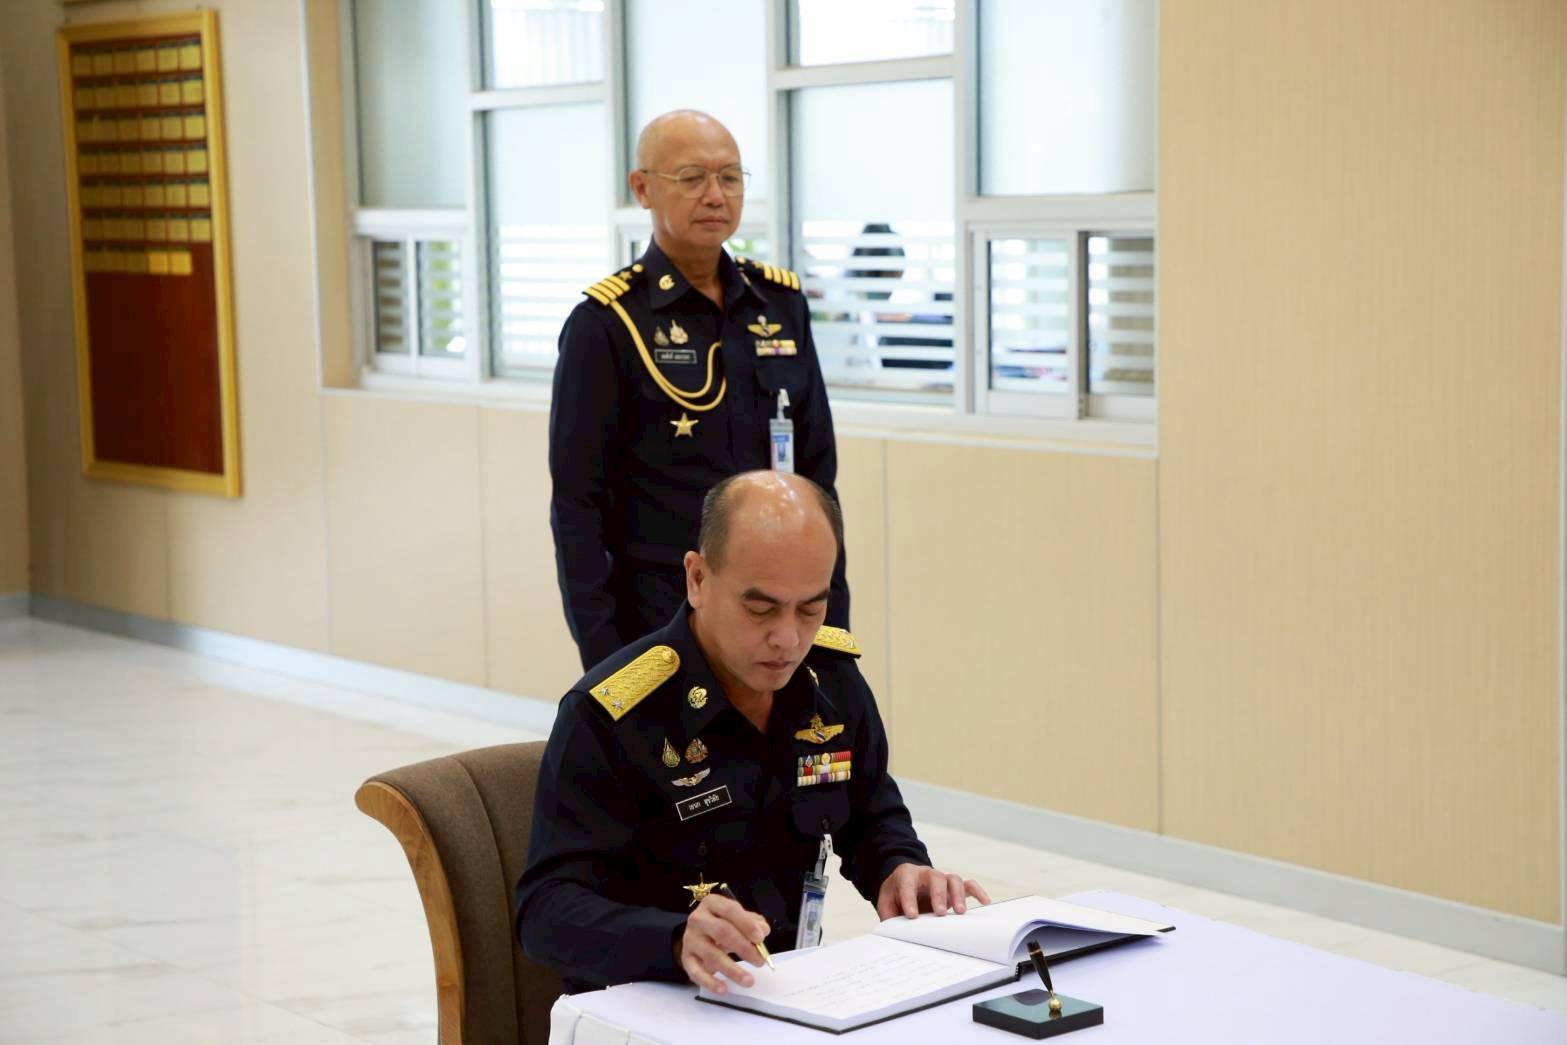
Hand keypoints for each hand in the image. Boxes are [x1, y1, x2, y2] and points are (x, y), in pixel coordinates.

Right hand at [676, 893, 770, 993]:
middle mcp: (698, 919)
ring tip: (749, 981)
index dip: (746, 924)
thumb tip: (762, 932)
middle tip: (759, 961)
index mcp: (712, 904)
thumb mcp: (739, 919)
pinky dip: (710, 982)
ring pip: (711, 954)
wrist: (698, 935)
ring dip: (732, 969)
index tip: (760, 938)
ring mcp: (690, 939)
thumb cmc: (724, 925)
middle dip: (743, 947)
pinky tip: (724, 990)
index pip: (730, 910)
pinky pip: (696, 972)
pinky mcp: (686, 958)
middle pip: (721, 931)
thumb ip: (754, 923)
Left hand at [875, 863, 990, 919]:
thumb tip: (893, 936)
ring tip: (960, 913)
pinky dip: (977, 891)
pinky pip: (968, 884)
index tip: (912, 916)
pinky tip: (985, 902)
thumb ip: (888, 917)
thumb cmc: (895, 896)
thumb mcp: (886, 904)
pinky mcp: (953, 887)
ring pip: (952, 879)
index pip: (907, 884)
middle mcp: (926, 874)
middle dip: (938, 895)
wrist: (903, 884)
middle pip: (935, 877)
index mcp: (906, 876)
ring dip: (958, 894)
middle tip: (939, 914)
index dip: (909, 899)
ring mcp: (941, 880)